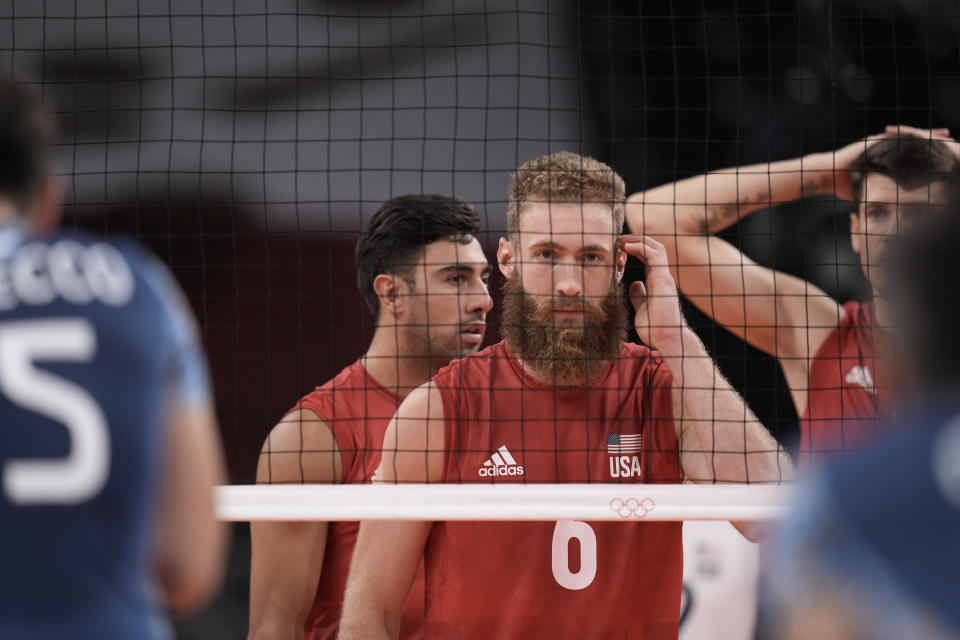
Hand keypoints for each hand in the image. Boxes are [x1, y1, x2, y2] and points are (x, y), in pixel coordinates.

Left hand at [619, 235, 687, 350]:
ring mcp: (664, 277)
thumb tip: (634, 284)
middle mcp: (663, 276)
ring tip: (621, 240)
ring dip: (638, 240)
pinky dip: (641, 247)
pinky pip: (654, 255)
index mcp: (658, 281)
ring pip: (656, 248)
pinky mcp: (663, 280)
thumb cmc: (656, 328)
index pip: (649, 256)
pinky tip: (627, 247)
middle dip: (636, 240)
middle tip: (618, 240)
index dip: (635, 248)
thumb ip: (639, 295)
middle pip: (654, 248)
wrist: (667, 339)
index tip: (620, 248)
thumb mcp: (642, 308)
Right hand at [826, 126, 953, 200]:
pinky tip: (920, 135)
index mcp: (884, 158)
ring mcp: (878, 144)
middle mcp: (883, 148)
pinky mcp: (872, 143)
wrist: (826, 175)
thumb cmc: (844, 185)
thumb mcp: (867, 190)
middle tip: (950, 138)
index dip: (927, 153)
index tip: (943, 153)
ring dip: (925, 136)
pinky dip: (907, 136)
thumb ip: (878, 194)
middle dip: (932, 141)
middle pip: (912, 142)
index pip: (911, 154)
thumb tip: (886, 211)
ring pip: (907, 137)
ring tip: (942, 135)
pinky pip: (893, 137)